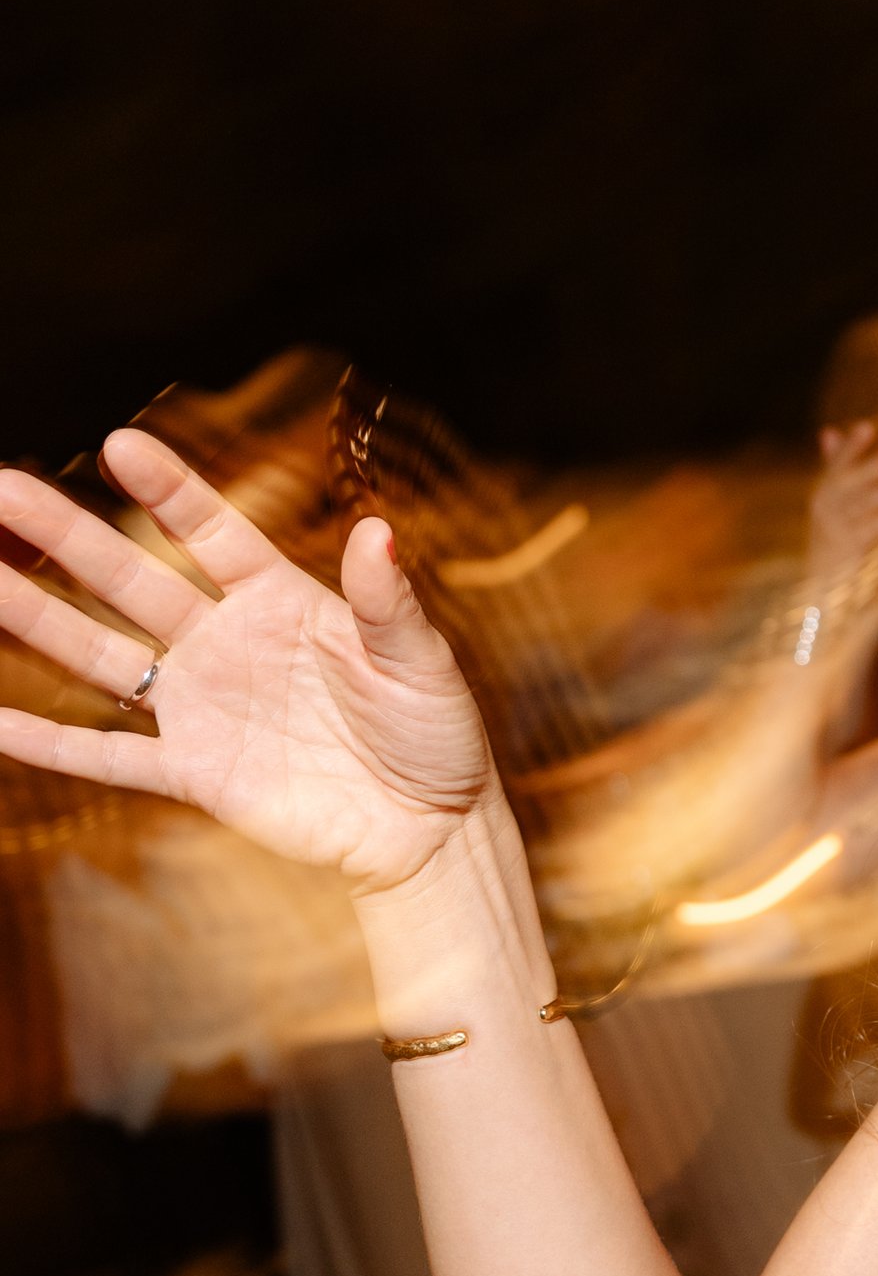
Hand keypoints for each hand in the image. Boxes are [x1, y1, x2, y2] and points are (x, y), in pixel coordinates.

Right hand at [0, 429, 492, 893]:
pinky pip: (108, 757)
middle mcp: (228, 644)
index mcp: (282, 602)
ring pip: (101, 655)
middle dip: (65, 536)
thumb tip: (379, 530)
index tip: (117, 445)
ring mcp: (203, 707)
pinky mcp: (194, 773)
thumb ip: (386, 602)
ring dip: (35, 619)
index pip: (212, 533)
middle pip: (131, 581)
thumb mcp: (419, 660)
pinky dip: (48, 743)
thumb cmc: (435, 734)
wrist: (429, 830)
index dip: (167, 492)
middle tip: (0, 490)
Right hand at [805, 418, 877, 591]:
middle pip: (852, 481)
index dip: (851, 448)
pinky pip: (872, 528)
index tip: (867, 427)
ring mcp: (830, 529)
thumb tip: (828, 431)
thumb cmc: (841, 549)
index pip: (836, 466)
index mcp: (822, 496)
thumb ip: (837, 470)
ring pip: (865, 503)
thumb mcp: (841, 509)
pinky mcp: (844, 550)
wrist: (828, 599)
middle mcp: (821, 509)